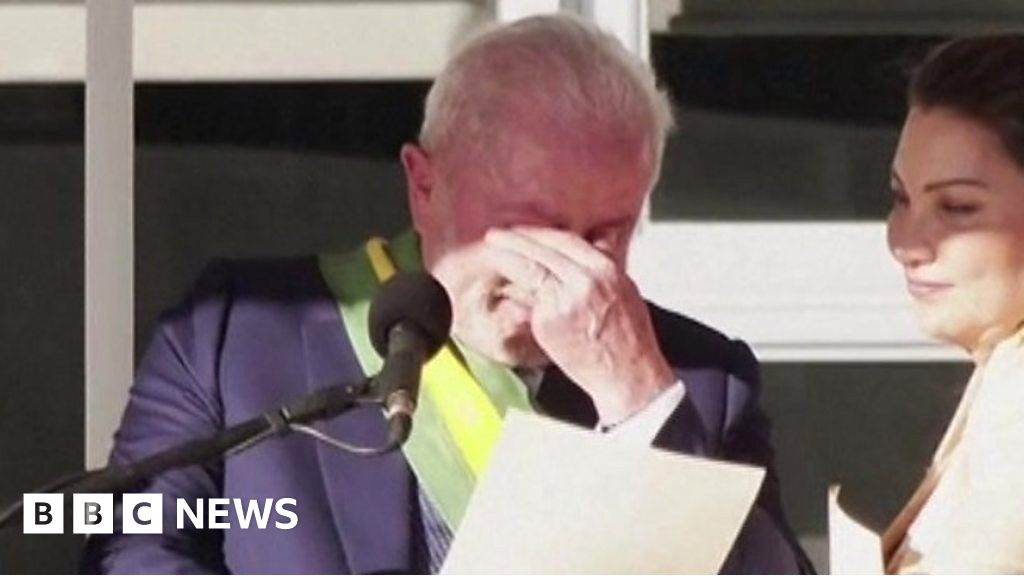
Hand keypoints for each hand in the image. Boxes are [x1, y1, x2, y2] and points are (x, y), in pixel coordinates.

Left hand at [484, 227, 675, 423]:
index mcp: (605, 270)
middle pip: (542, 250)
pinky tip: (503, 287)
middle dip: (515, 240)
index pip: (565, 240)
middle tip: (496, 236)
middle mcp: (583, 281)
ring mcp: (562, 301)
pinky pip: (526, 301)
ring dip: (506, 258)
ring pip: (528, 271)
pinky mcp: (547, 322)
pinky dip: (513, 291)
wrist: (627, 376)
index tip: (525, 231)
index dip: (540, 234)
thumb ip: (606, 263)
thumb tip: (597, 239)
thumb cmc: (630, 339)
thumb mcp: (626, 289)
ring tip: (492, 252)